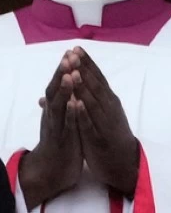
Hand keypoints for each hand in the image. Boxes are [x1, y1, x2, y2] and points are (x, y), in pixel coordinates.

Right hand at [19, 51, 83, 207]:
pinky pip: (67, 126)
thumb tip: (46, 93)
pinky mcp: (64, 140)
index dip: (64, 69)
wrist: (52, 169)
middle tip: (68, 55)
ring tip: (71, 74)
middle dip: (63, 74)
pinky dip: (71, 114)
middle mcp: (53, 115)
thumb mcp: (57, 119)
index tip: (71, 51)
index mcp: (54, 109)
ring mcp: (57, 127)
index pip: (59, 85)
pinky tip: (75, 103)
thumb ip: (54, 105)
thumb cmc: (58, 139)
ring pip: (60, 106)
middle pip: (56, 91)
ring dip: (65, 90)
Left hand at [70, 48, 140, 197]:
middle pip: (95, 84)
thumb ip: (88, 99)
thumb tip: (72, 83)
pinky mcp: (99, 137)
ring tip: (73, 72)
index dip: (86, 63)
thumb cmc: (110, 136)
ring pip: (92, 101)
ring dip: (83, 86)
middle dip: (83, 68)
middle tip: (73, 53)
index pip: (97, 77)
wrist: (124, 162)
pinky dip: (83, 112)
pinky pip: (90, 123)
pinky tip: (76, 102)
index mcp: (108, 100)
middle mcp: (109, 107)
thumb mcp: (99, 114)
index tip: (75, 48)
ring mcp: (105, 121)